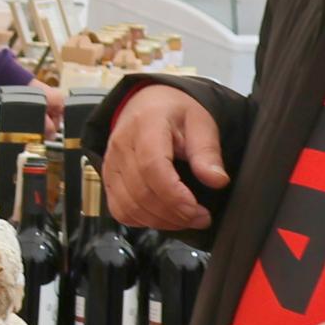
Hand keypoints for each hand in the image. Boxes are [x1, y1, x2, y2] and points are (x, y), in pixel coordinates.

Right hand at [101, 87, 231, 228]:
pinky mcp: (107, 179)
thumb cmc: (175, 114)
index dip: (175, 196)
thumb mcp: (201, 123)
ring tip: (185, 219)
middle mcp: (121, 146)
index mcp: (146, 125)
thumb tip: (217, 181)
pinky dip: (142, 221)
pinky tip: (163, 217)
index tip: (198, 210)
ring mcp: (110, 164)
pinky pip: (119, 210)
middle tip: (201, 218)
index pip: (152, 167)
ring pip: (128, 206)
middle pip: (141, 192)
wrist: (146, 104)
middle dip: (174, 214)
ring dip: (160, 221)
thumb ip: (207, 152)